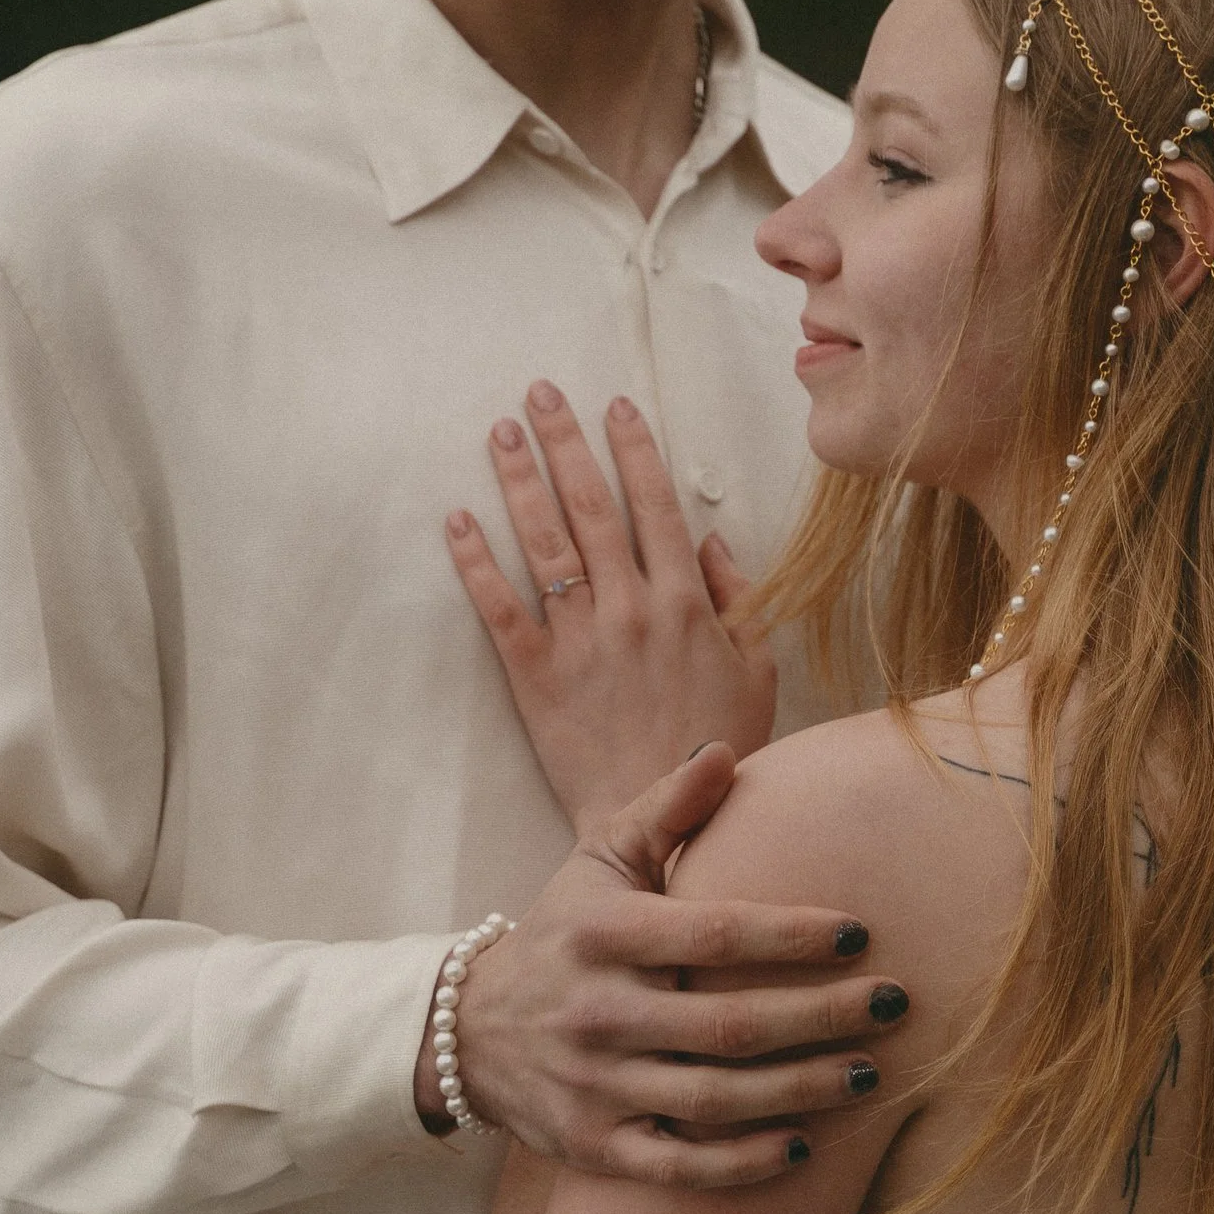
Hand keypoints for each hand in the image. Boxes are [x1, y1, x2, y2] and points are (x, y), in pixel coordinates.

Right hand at [422, 745, 906, 1186]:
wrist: (469, 1031)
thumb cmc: (564, 934)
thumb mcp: (600, 861)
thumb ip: (666, 808)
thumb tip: (726, 753)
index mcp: (605, 934)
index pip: (715, 933)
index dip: (791, 934)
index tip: (860, 933)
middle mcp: (600, 1013)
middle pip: (731, 1025)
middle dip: (822, 1017)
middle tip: (893, 1005)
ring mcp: (597, 1086)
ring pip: (716, 1100)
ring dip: (802, 1091)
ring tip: (871, 1074)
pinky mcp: (597, 1146)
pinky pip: (680, 1166)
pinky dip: (742, 1163)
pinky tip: (803, 1146)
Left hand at [445, 384, 776, 828]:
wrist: (663, 820)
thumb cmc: (718, 749)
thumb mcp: (757, 669)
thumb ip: (737, 598)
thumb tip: (707, 538)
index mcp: (685, 602)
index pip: (654, 505)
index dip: (634, 449)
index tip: (615, 404)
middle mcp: (631, 609)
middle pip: (592, 507)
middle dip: (565, 442)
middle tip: (540, 392)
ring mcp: (581, 641)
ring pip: (545, 544)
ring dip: (520, 481)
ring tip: (499, 433)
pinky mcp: (537, 678)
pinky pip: (500, 610)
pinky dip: (476, 563)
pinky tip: (456, 520)